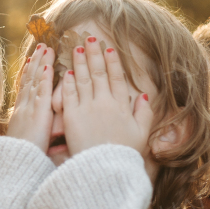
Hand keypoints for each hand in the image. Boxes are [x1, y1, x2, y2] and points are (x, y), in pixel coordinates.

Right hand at [6, 44, 54, 151]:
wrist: (13, 168)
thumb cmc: (20, 160)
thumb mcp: (23, 141)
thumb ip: (28, 131)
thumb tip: (29, 129)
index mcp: (20, 114)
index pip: (24, 88)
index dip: (28, 72)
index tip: (31, 59)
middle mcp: (23, 108)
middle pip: (29, 80)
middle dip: (36, 62)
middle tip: (41, 46)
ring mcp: (30, 110)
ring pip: (36, 82)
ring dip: (41, 63)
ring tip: (47, 48)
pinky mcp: (38, 116)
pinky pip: (42, 94)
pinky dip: (45, 79)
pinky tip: (49, 67)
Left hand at [61, 35, 151, 158]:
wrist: (105, 171)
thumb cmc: (123, 155)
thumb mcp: (141, 134)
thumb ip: (144, 113)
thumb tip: (144, 95)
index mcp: (122, 106)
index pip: (116, 77)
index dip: (112, 61)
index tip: (109, 47)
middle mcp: (104, 103)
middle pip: (98, 73)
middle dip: (93, 54)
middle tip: (89, 37)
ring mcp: (87, 108)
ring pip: (82, 79)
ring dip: (79, 62)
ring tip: (74, 47)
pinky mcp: (71, 117)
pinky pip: (68, 94)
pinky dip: (67, 82)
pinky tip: (65, 71)